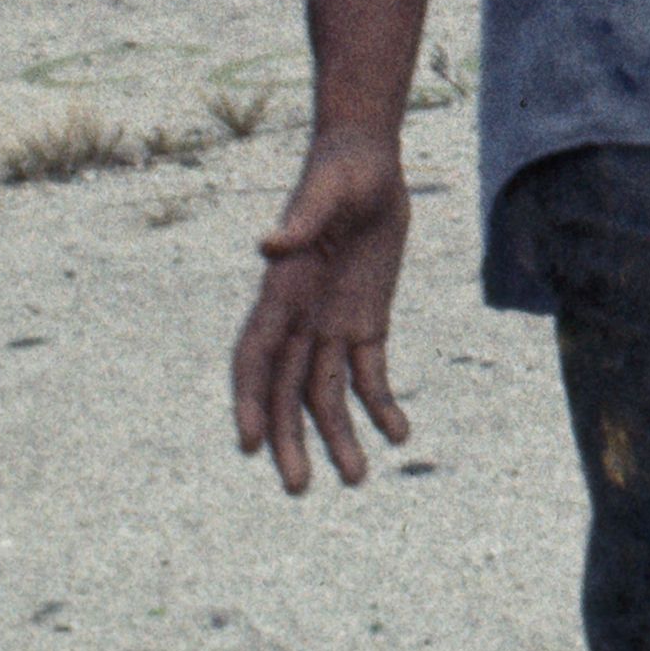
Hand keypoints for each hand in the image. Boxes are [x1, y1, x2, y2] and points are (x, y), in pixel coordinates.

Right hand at [230, 129, 412, 494]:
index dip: (249, 400)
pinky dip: (381, 405)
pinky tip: (400, 433)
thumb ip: (301, 220)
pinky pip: (369, 373)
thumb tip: (268, 246)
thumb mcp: (326, 192)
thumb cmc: (339, 172)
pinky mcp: (366, 321)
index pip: (255, 357)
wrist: (367, 162)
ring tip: (358, 479)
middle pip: (287, 390)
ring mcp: (331, 323)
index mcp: (281, 292)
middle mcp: (299, 317)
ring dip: (339, 436)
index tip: (249, 443)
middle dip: (291, 439)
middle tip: (300, 488)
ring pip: (327, 393)